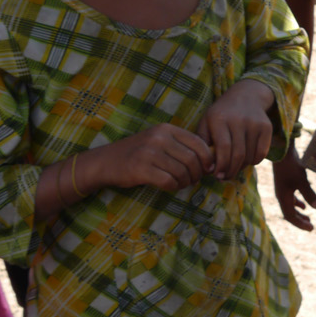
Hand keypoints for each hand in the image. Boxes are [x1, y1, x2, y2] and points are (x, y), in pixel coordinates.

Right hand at [90, 124, 213, 192]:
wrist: (105, 162)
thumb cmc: (138, 153)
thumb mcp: (160, 141)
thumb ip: (182, 147)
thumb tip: (210, 162)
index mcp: (167, 129)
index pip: (199, 143)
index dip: (207, 159)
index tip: (207, 169)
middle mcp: (159, 138)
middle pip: (192, 160)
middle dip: (197, 174)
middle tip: (193, 180)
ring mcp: (149, 153)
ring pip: (182, 172)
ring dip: (185, 182)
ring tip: (181, 183)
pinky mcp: (141, 169)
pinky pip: (168, 181)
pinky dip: (173, 187)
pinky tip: (170, 186)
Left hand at [197, 80, 275, 179]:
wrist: (246, 95)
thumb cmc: (221, 114)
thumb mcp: (206, 122)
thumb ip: (203, 143)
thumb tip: (206, 168)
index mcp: (220, 119)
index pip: (223, 148)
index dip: (220, 165)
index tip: (216, 175)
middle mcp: (239, 120)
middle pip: (238, 154)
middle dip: (230, 171)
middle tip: (224, 177)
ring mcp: (255, 123)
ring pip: (250, 156)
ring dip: (241, 167)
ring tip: (233, 168)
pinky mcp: (266, 127)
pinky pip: (262, 153)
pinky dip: (254, 161)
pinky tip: (246, 160)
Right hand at [272, 154, 315, 230]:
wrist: (282, 152)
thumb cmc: (291, 166)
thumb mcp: (302, 180)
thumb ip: (309, 194)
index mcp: (283, 198)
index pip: (290, 216)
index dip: (300, 224)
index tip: (311, 229)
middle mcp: (281, 196)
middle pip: (289, 213)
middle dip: (300, 221)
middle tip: (311, 226)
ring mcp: (283, 190)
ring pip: (290, 206)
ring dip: (299, 213)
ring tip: (308, 218)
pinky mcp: (285, 183)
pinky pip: (291, 198)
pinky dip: (297, 204)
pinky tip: (304, 206)